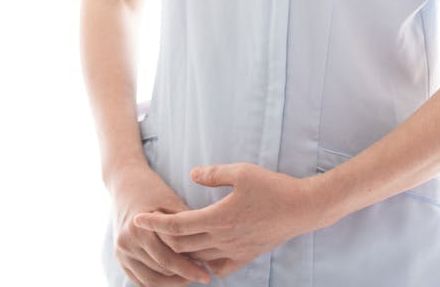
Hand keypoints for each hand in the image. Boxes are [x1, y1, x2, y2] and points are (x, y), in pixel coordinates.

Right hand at [109, 160, 211, 285]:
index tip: (207, 272)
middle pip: (160, 269)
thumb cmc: (154, 191)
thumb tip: (209, 244)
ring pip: (151, 280)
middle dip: (183, 276)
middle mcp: (127, 241)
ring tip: (190, 278)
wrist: (126, 183)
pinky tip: (175, 279)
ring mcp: (121, 251)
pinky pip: (140, 280)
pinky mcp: (120, 258)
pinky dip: (159, 283)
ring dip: (172, 283)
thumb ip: (186, 223)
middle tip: (203, 276)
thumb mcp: (172, 202)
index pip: (168, 256)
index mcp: (139, 227)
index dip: (189, 266)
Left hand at [133, 162, 313, 279]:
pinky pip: (216, 268)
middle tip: (148, 228)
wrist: (302, 209)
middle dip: (162, 239)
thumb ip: (214, 174)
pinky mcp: (245, 257)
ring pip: (197, 259)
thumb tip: (192, 174)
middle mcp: (223, 239)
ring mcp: (234, 251)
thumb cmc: (273, 187)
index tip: (137, 219)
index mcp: (218, 218)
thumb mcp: (241, 171)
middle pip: (181, 246)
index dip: (155, 223)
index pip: (177, 226)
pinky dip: (202, 264)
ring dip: (180, 252)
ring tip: (167, 241)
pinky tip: (198, 256)